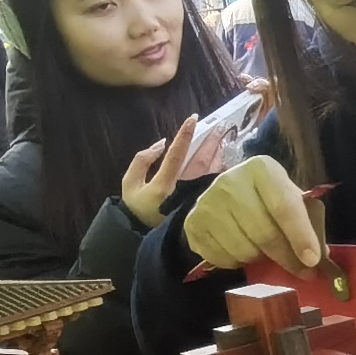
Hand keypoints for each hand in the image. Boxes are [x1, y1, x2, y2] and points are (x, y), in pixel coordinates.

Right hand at [120, 107, 243, 228]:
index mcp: (164, 185)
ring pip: (209, 171)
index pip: (177, 155)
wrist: (145, 235)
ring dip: (217, 153)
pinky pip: (212, 182)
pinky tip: (226, 158)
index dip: (185, 136)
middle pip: (199, 161)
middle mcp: (182, 190)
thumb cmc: (137, 207)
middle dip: (209, 142)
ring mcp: (193, 198)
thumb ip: (142, 161)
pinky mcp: (200, 203)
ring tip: (226, 136)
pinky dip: (220, 168)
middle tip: (219, 125)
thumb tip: (162, 144)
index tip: (193, 119)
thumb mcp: (130, 183)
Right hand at [181, 153, 321, 272]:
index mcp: (261, 169)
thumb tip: (319, 257)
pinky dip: (238, 263)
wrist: (223, 196)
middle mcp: (230, 182)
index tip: (313, 260)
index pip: (284, 207)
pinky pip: (223, 259)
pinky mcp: (193, 224)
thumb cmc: (266, 198)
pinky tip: (242, 250)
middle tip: (303, 272)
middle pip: (264, 233)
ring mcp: (207, 203)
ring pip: (244, 250)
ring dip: (260, 259)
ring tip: (264, 251)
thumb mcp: (291, 200)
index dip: (300, 236)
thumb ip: (308, 223)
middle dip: (287, 257)